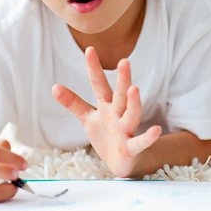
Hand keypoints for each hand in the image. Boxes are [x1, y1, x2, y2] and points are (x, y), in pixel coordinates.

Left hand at [52, 46, 160, 177]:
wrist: (122, 161)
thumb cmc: (106, 135)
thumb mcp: (88, 117)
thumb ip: (73, 102)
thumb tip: (54, 87)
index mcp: (106, 105)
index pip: (98, 83)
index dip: (94, 68)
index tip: (89, 50)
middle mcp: (118, 114)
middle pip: (120, 94)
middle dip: (122, 79)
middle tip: (124, 61)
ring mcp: (126, 130)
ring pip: (131, 114)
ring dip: (134, 103)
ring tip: (134, 89)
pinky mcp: (131, 147)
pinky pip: (140, 142)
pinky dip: (148, 137)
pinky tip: (156, 130)